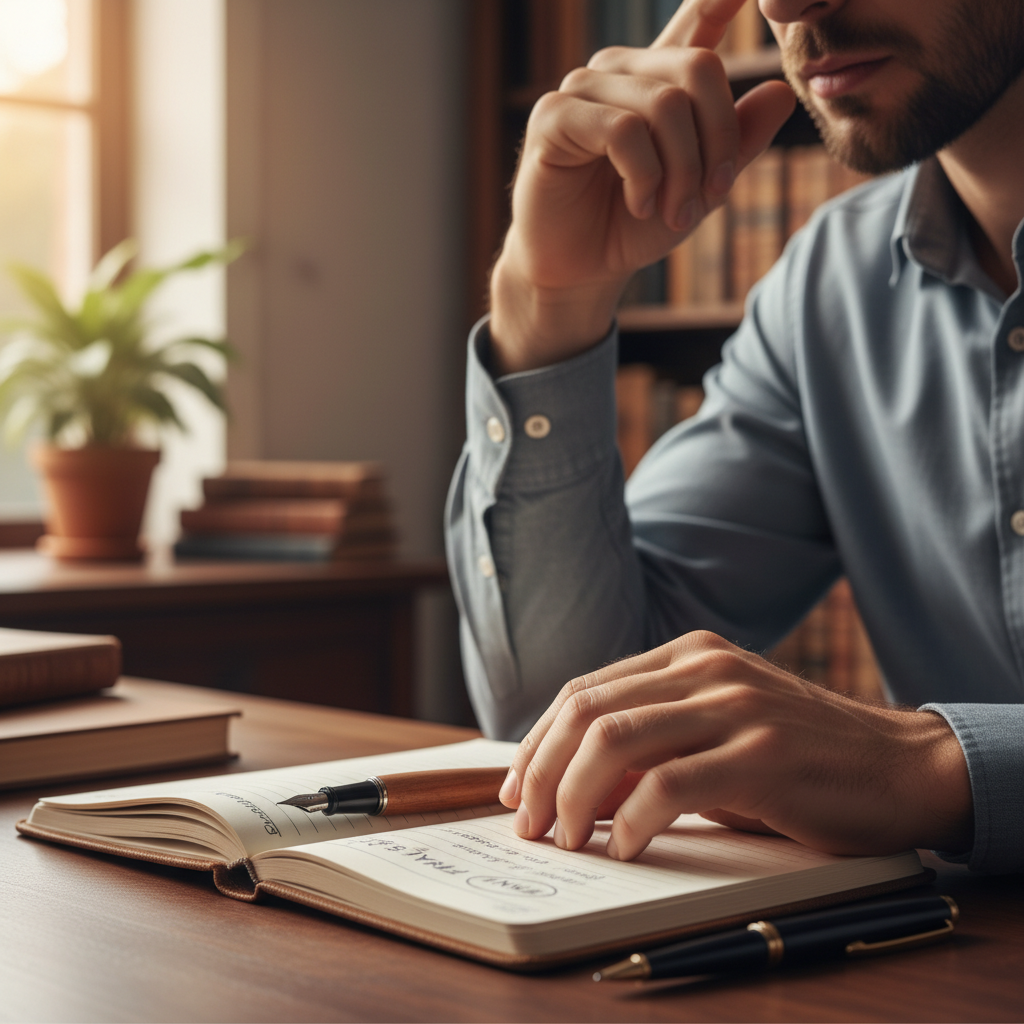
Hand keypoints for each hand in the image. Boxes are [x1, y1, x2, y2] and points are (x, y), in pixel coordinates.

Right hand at [489, 0, 795, 373]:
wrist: (580, 269)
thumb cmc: (634, 225)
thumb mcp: (701, 188)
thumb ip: (738, 142)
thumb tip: (783, 92)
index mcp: (660, 77)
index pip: (699, 16)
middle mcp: (621, 70)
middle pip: (699, 69)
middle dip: (718, 143)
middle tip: (711, 198)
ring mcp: (583, 87)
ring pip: (664, 105)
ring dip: (681, 172)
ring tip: (673, 214)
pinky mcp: (554, 115)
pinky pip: (623, 130)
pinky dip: (644, 177)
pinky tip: (639, 204)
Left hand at [498, 631, 973, 859]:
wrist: (900, 765)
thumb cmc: (800, 758)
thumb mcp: (716, 736)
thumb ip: (650, 749)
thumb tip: (575, 790)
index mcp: (687, 655)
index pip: (584, 692)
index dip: (538, 743)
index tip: (517, 790)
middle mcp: (704, 668)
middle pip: (587, 712)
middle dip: (541, 772)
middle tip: (529, 824)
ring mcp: (734, 705)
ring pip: (615, 741)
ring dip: (573, 796)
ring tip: (566, 838)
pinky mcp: (762, 754)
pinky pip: (669, 784)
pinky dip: (632, 821)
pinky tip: (626, 848)